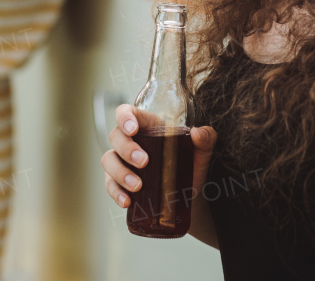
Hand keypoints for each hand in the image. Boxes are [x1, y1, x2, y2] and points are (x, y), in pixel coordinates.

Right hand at [101, 104, 216, 215]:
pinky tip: (127, 201)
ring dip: (120, 172)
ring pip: (108, 160)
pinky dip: (115, 192)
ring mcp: (123, 162)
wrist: (190, 199)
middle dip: (127, 149)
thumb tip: (198, 133)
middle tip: (144, 161)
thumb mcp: (201, 154)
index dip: (125, 117)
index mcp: (148, 127)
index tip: (133, 129)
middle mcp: (132, 142)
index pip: (128, 113)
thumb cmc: (191, 168)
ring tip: (138, 186)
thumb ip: (206, 140)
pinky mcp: (119, 183)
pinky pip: (109, 184)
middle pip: (116, 136)